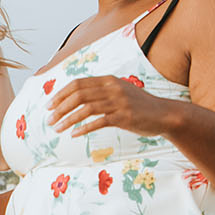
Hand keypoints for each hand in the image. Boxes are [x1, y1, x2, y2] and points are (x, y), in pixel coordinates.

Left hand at [47, 75, 181, 138]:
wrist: (165, 115)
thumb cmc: (139, 106)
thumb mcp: (119, 92)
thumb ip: (100, 92)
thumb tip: (75, 98)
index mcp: (109, 80)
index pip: (77, 84)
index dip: (60, 94)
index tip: (49, 106)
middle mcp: (113, 88)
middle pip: (78, 95)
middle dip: (60, 108)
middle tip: (49, 120)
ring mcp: (119, 102)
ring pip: (86, 109)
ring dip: (68, 119)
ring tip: (57, 128)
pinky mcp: (125, 116)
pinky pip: (99, 121)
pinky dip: (84, 128)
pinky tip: (74, 134)